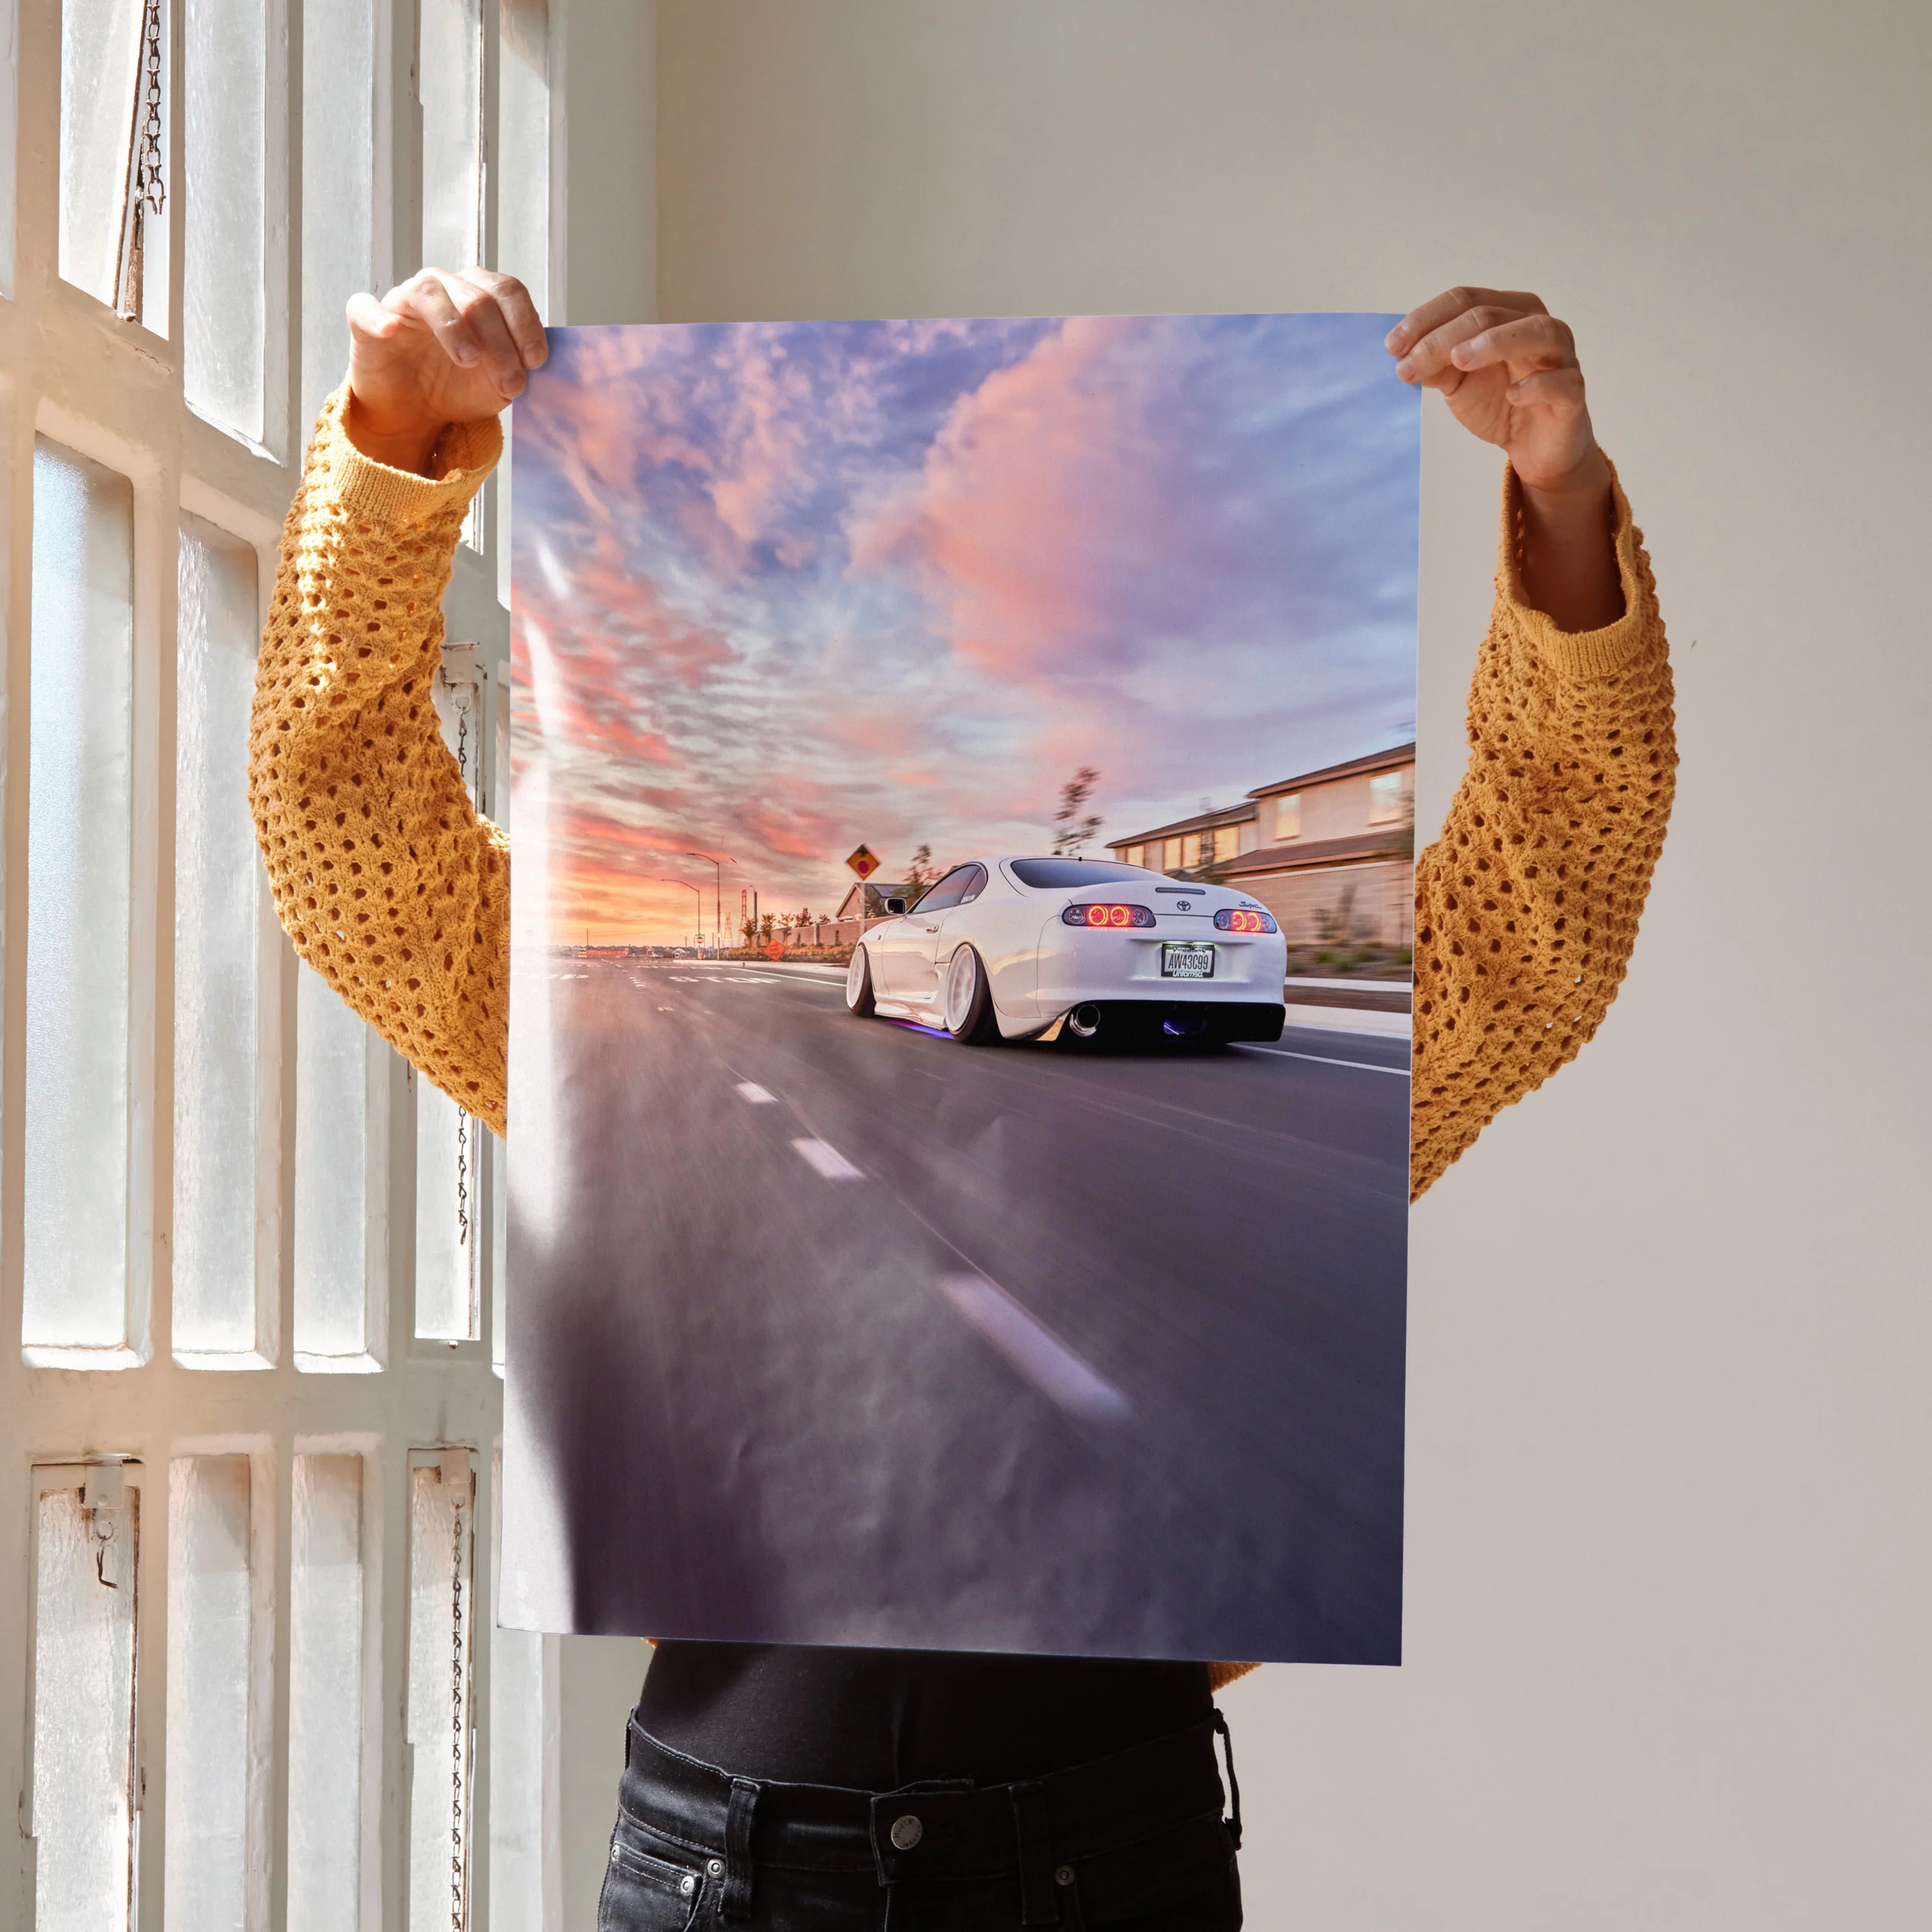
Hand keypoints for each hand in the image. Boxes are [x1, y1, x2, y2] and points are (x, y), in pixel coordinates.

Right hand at [344, 268, 546, 474]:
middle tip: (511, 383)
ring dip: (455, 326)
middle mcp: (444, 288)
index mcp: (479, 295)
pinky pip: (365, 308)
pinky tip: (391, 331)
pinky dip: (378, 317)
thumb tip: (540, 362)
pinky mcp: (367, 321)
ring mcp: (404, 301)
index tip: (536, 361)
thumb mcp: (499, 383)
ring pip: (430, 293)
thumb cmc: (459, 387)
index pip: (507, 291)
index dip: (525, 323)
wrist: (416, 412)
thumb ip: (520, 366)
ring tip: (468, 360)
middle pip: (477, 297)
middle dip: (501, 342)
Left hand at [1389, 287, 1621, 628]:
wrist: (1534, 448)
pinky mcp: (1573, 394)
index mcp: (1509, 313)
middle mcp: (1538, 325)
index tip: (1392, 347)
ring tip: (1458, 360)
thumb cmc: (1499, 403)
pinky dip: (1537, 384)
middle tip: (1409, 364)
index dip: (1426, 319)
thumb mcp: (1458, 382)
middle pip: (1490, 314)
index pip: (1465, 300)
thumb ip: (1435, 365)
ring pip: (1536, 332)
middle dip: (1443, 338)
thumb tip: (1403, 355)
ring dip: (1494, 342)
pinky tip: (1512, 394)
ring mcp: (1561, 357)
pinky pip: (1562, 382)